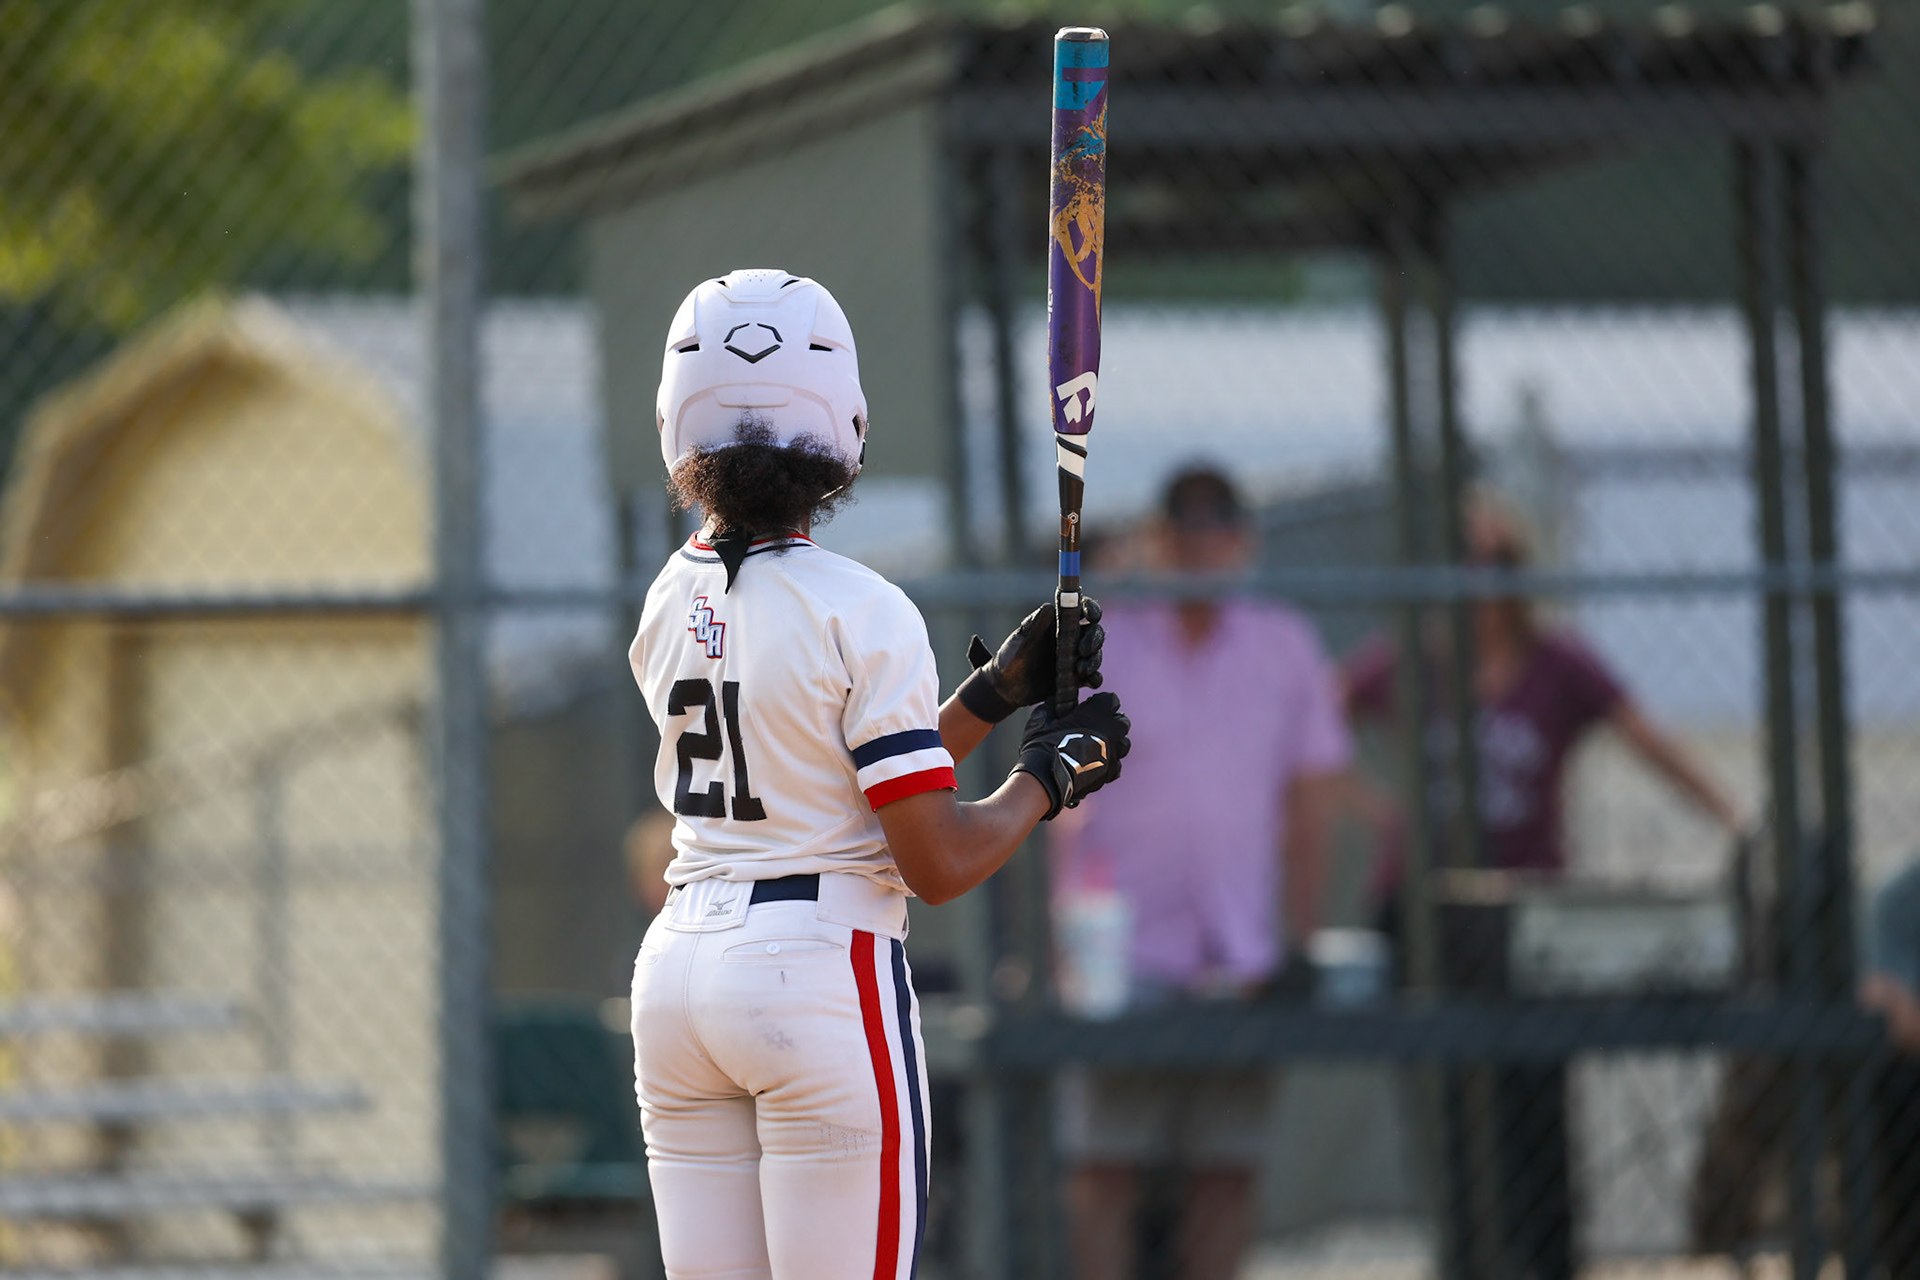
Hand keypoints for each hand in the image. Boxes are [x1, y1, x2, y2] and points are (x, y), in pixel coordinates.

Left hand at [957, 598, 1104, 723]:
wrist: (1005, 687)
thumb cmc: (1010, 657)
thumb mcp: (1020, 640)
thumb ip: (1034, 624)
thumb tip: (1049, 607)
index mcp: (1058, 623)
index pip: (1082, 610)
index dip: (1092, 609)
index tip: (1091, 616)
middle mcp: (1070, 639)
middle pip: (1094, 632)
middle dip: (1094, 639)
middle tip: (1083, 650)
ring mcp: (1075, 659)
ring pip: (1096, 654)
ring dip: (1094, 660)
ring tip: (1080, 669)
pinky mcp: (1076, 679)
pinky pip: (1093, 677)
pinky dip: (1095, 678)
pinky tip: (1089, 680)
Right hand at [1011, 691, 1129, 819]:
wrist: (1050, 776)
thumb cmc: (1046, 744)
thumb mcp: (1043, 719)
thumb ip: (1051, 708)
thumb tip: (1051, 703)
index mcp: (1099, 711)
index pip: (1110, 700)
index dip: (1098, 704)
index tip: (1088, 709)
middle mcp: (1113, 729)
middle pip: (1121, 721)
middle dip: (1110, 723)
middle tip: (1093, 728)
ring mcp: (1115, 751)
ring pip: (1123, 743)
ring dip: (1113, 743)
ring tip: (1095, 748)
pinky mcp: (1112, 771)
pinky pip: (1116, 764)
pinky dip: (1108, 764)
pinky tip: (1094, 765)